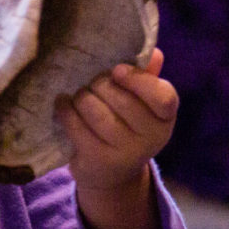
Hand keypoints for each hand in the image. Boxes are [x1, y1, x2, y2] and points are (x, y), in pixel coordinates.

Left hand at [57, 50, 177, 228]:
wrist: (112, 175)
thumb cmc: (127, 126)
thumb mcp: (142, 104)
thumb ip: (147, 77)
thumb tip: (154, 53)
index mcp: (165, 118)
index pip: (163, 97)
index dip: (139, 80)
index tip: (117, 70)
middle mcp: (150, 138)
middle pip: (120, 99)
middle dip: (100, 84)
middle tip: (93, 84)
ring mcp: (124, 152)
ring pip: (95, 111)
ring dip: (81, 97)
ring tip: (80, 96)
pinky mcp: (97, 160)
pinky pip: (76, 126)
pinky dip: (66, 110)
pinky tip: (64, 104)